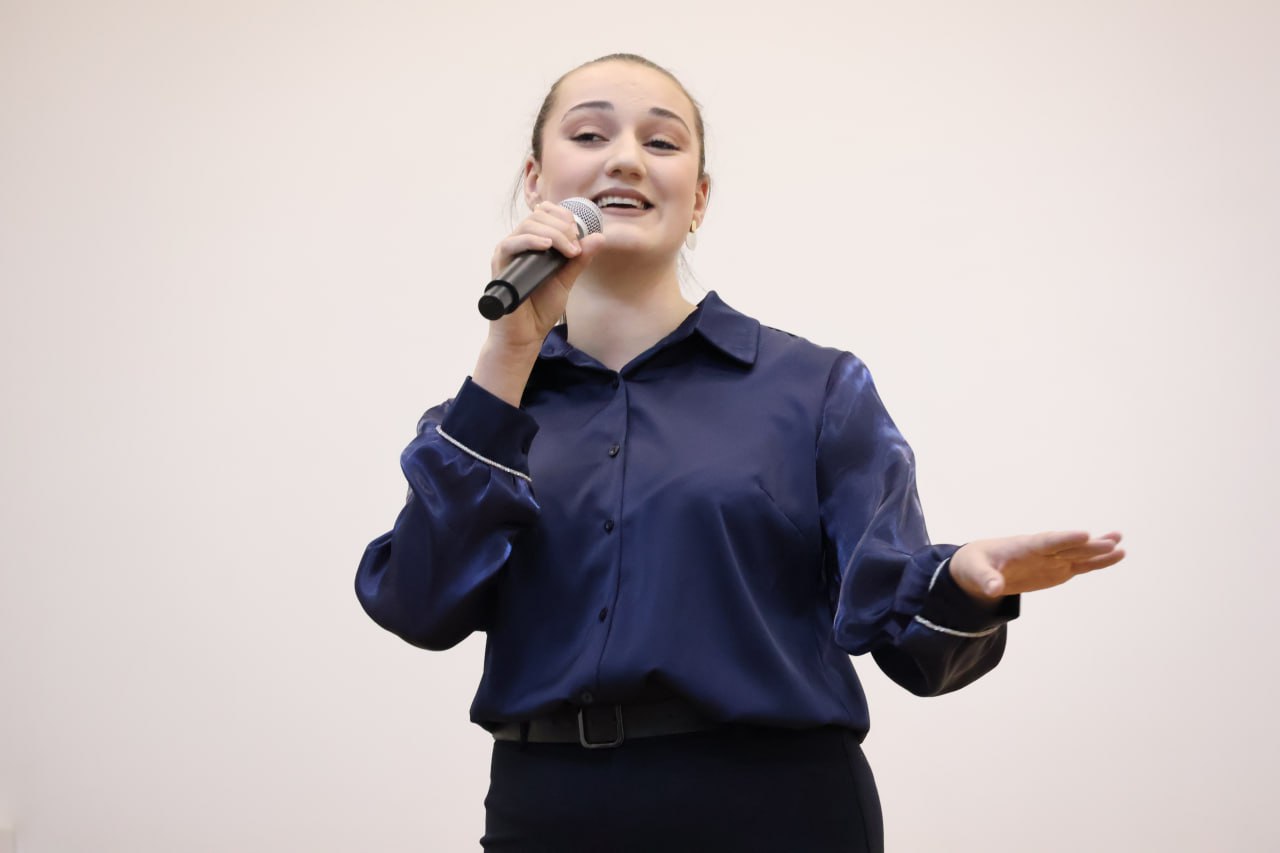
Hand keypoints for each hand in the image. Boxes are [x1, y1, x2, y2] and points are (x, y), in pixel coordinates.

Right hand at [485, 200, 606, 350]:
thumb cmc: (541, 308)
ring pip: (527, 226)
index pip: (544, 213)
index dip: (562, 215)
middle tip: (575, 247)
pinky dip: (530, 241)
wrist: (526, 334)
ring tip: (568, 250)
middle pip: (537, 217)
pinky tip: (547, 246)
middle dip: (562, 227)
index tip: (578, 232)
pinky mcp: (499, 265)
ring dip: (553, 233)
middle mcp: (518, 244)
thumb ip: (579, 259)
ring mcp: (508, 253)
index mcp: (532, 243)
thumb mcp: (566, 279)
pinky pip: (511, 244)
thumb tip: (599, 236)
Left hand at [949, 530, 1125, 601]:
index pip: (1046, 542)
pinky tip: (1116, 555)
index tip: (1085, 534)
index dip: (1064, 539)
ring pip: (1078, 554)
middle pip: (1068, 547)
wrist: (978, 566)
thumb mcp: (975, 573)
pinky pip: (1080, 566)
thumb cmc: (975, 565)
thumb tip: (994, 589)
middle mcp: (1041, 550)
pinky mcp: (1057, 569)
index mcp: (1022, 547)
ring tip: (1121, 543)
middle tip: (1112, 541)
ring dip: (1099, 549)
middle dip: (1088, 545)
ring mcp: (1051, 559)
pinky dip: (1097, 562)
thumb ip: (986, 580)